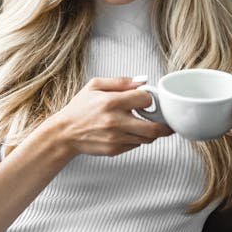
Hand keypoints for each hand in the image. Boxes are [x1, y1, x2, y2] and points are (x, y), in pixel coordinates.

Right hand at [48, 77, 173, 156]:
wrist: (65, 133)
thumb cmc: (80, 108)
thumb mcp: (95, 86)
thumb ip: (121, 82)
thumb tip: (143, 81)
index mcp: (111, 102)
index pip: (146, 100)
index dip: (149, 98)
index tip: (146, 99)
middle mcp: (115, 121)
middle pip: (154, 128)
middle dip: (164, 125)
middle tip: (167, 121)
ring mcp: (116, 138)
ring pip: (147, 138)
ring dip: (151, 131)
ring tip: (146, 124)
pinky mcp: (115, 150)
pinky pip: (135, 145)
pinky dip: (137, 138)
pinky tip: (128, 131)